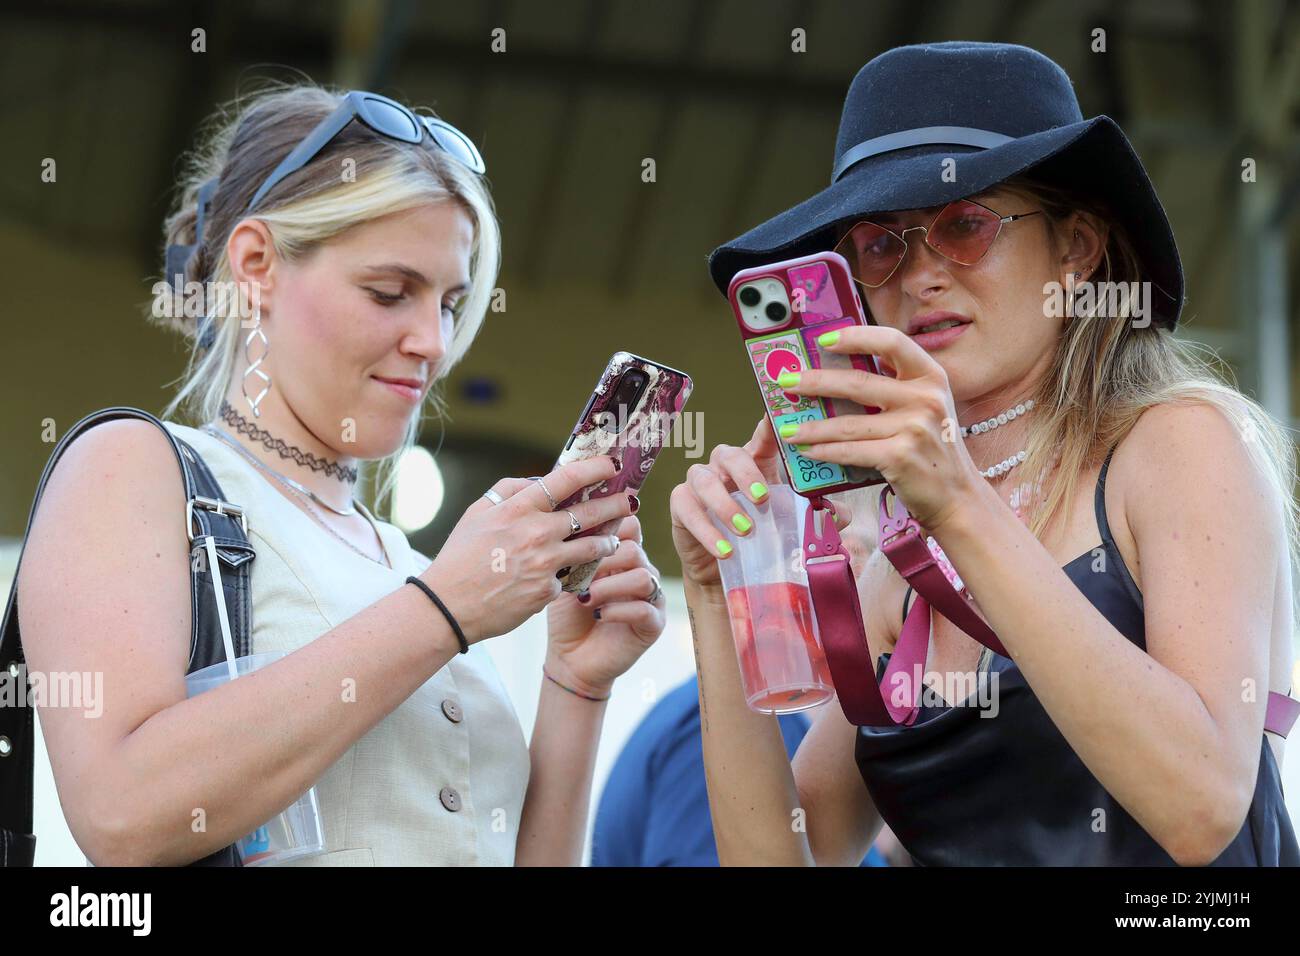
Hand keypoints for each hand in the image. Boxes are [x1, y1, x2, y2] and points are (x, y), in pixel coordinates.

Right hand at [422, 456, 632, 644]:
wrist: (448, 607)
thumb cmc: (459, 558)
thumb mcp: (476, 514)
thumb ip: (507, 491)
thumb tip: (534, 481)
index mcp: (518, 508)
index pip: (566, 480)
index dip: (595, 469)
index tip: (613, 464)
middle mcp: (536, 533)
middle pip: (590, 513)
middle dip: (616, 504)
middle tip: (632, 501)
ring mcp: (545, 563)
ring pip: (592, 547)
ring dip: (608, 541)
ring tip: (615, 539)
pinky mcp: (547, 591)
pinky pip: (569, 577)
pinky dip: (572, 574)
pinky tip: (575, 574)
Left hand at [545, 516, 665, 695]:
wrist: (571, 657)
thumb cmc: (567, 613)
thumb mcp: (566, 576)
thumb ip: (576, 550)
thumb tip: (570, 520)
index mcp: (624, 554)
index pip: (629, 524)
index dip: (607, 528)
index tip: (580, 537)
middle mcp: (643, 570)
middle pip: (633, 549)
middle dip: (601, 562)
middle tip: (576, 577)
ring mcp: (652, 597)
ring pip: (642, 576)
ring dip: (609, 586)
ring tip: (586, 598)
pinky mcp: (654, 623)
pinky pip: (644, 608)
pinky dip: (617, 610)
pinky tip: (599, 614)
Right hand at [668, 416, 849, 590]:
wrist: (727, 572)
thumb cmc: (761, 538)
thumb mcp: (791, 525)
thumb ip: (815, 517)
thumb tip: (840, 514)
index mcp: (756, 463)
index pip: (763, 438)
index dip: (768, 425)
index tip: (778, 418)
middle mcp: (725, 467)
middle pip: (730, 454)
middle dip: (746, 474)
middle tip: (763, 498)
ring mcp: (699, 483)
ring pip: (704, 480)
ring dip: (725, 505)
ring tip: (745, 529)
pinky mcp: (681, 505)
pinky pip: (687, 509)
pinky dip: (707, 530)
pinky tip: (724, 550)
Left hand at [773, 325, 982, 532]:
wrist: (957, 496)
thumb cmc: (932, 449)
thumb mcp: (925, 407)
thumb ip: (896, 386)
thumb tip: (840, 370)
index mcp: (931, 376)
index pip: (892, 342)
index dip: (856, 336)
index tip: (824, 339)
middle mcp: (925, 398)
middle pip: (858, 382)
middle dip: (815, 382)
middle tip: (786, 382)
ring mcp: (914, 428)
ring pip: (847, 423)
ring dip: (811, 426)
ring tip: (787, 429)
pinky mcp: (900, 457)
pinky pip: (850, 451)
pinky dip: (824, 451)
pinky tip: (807, 451)